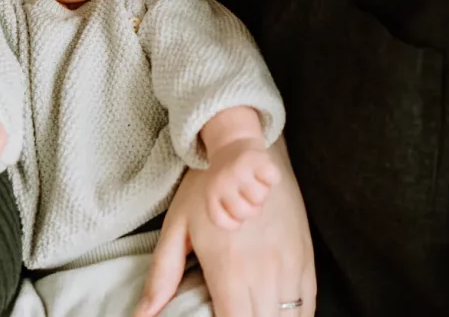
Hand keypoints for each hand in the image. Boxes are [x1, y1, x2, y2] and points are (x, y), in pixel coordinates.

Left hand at [135, 138, 314, 316]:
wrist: (244, 149)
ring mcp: (289, 264)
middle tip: (238, 316)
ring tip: (258, 315)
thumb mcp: (177, 228)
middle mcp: (264, 272)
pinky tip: (282, 315)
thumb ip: (162, 276)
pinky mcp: (305, 255)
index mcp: (229, 271)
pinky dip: (297, 315)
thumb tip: (140, 316)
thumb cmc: (205, 188)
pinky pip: (309, 302)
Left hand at [203, 137, 280, 229]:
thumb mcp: (220, 194)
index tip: (236, 208)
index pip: (221, 221)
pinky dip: (273, 177)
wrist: (232, 143)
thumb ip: (229, 211)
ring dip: (263, 192)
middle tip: (249, 194)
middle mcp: (223, 182)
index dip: (234, 220)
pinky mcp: (256, 159)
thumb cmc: (230, 178)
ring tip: (256, 181)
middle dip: (252, 207)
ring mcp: (239, 170)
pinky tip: (263, 171)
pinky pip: (273, 179)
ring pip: (260, 198)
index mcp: (211, 193)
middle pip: (245, 212)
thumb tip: (242, 219)